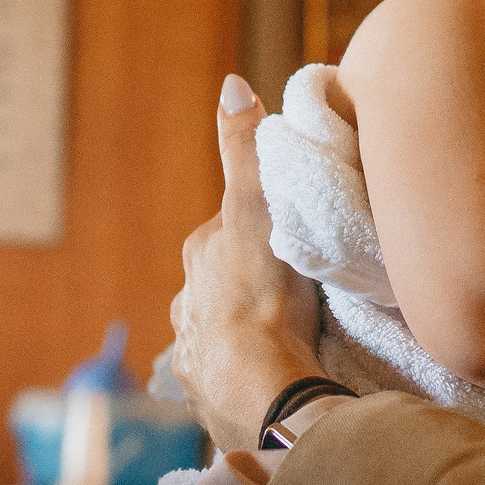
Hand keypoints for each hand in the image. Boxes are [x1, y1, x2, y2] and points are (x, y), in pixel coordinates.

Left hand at [168, 75, 324, 451]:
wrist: (261, 390)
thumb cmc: (260, 296)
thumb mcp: (255, 208)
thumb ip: (243, 150)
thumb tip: (231, 84)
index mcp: (198, 262)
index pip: (229, 234)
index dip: (260, 231)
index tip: (292, 238)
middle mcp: (187, 308)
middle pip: (223, 285)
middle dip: (250, 286)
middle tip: (297, 293)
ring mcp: (196, 357)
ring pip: (222, 333)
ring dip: (247, 335)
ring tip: (288, 341)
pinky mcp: (210, 400)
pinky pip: (228, 381)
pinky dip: (246, 377)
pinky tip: (269, 380)